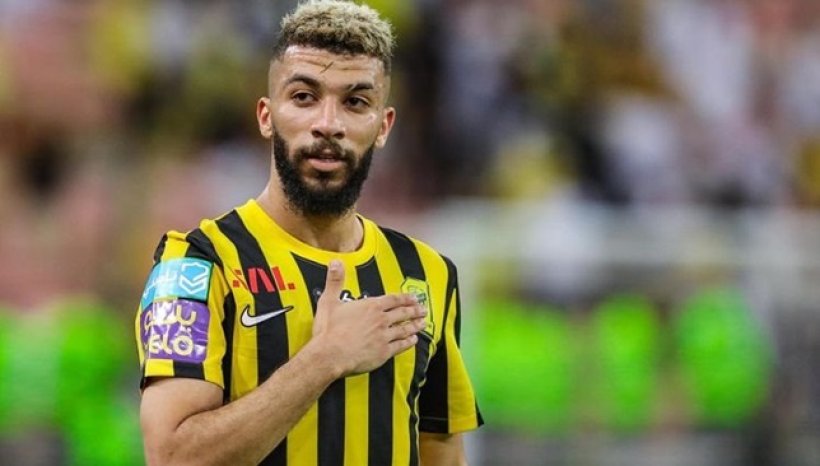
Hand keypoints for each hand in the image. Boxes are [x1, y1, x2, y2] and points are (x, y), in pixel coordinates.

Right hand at [311, 260, 426, 376]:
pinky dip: (409, 342)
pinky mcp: (384, 352)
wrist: (329, 354)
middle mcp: (381, 320)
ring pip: (404, 329)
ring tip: (423, 323)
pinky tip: (413, 340)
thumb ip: (335, 280)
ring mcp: (384, 336)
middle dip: (415, 311)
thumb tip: (336, 262)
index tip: (414, 298)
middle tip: (423, 310)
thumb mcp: (329, 300)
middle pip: (403, 313)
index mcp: (370, 306)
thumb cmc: (328, 330)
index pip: (393, 299)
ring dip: (415, 325)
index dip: (405, 298)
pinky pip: (400, 346)